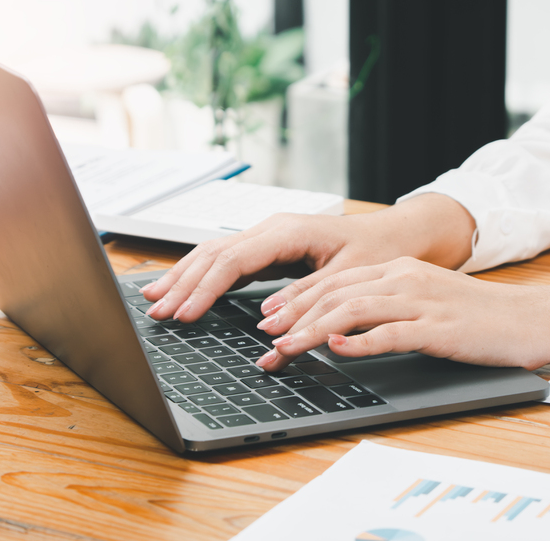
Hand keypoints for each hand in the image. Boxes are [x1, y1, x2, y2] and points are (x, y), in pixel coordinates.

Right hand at [141, 193, 475, 322]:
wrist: (395, 235)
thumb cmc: (377, 252)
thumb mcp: (349, 279)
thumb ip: (309, 298)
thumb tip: (269, 321)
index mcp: (288, 232)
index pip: (232, 260)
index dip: (204, 289)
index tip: (184, 314)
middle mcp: (271, 229)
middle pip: (213, 254)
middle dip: (181, 283)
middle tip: (155, 312)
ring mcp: (266, 237)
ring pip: (213, 254)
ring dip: (183, 277)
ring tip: (153, 300)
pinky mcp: (267, 249)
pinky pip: (226, 261)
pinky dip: (200, 276)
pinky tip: (183, 290)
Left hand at [253, 257, 549, 370]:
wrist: (527, 319)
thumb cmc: (473, 315)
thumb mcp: (421, 301)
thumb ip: (381, 307)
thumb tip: (337, 327)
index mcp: (396, 269)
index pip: (333, 281)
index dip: (296, 299)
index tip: (267, 318)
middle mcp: (403, 278)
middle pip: (334, 293)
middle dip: (294, 315)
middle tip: (264, 337)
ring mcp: (420, 301)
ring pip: (353, 310)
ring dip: (313, 330)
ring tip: (286, 347)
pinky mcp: (437, 328)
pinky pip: (390, 332)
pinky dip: (359, 341)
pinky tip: (336, 350)